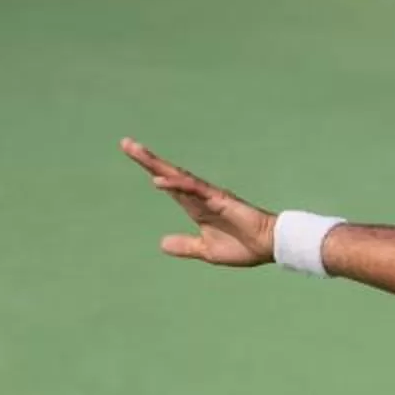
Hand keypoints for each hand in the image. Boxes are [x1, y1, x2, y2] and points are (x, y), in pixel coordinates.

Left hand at [121, 138, 275, 266]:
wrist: (268, 247)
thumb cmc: (243, 246)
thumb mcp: (206, 251)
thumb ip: (185, 246)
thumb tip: (162, 244)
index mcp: (195, 207)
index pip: (168, 185)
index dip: (151, 170)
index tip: (133, 155)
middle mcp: (199, 197)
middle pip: (169, 174)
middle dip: (147, 159)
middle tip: (125, 143)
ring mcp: (209, 196)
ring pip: (179, 177)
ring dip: (157, 165)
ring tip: (137, 152)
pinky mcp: (220, 199)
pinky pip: (194, 189)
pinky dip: (176, 184)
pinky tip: (159, 180)